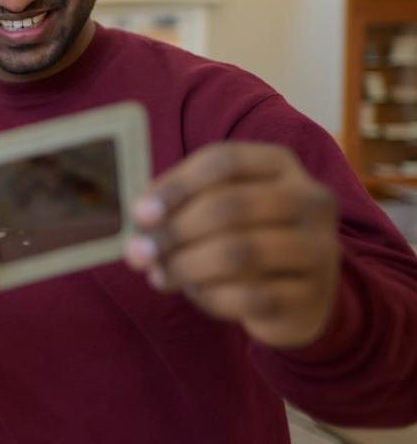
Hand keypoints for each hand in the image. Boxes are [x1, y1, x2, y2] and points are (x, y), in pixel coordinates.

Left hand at [125, 142, 340, 347]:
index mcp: (280, 164)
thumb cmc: (244, 238)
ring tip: (159, 276)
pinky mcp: (314, 295)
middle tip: (138, 254)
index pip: (224, 160)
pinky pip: (251, 296)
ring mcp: (319, 247)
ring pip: (241, 252)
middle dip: (174, 232)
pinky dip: (211, 297)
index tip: (140, 214)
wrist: (301, 296)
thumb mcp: (215, 209)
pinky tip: (195, 296)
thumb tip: (139, 216)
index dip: (177, 186)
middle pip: (231, 206)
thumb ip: (177, 204)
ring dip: (187, 266)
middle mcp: (310, 199)